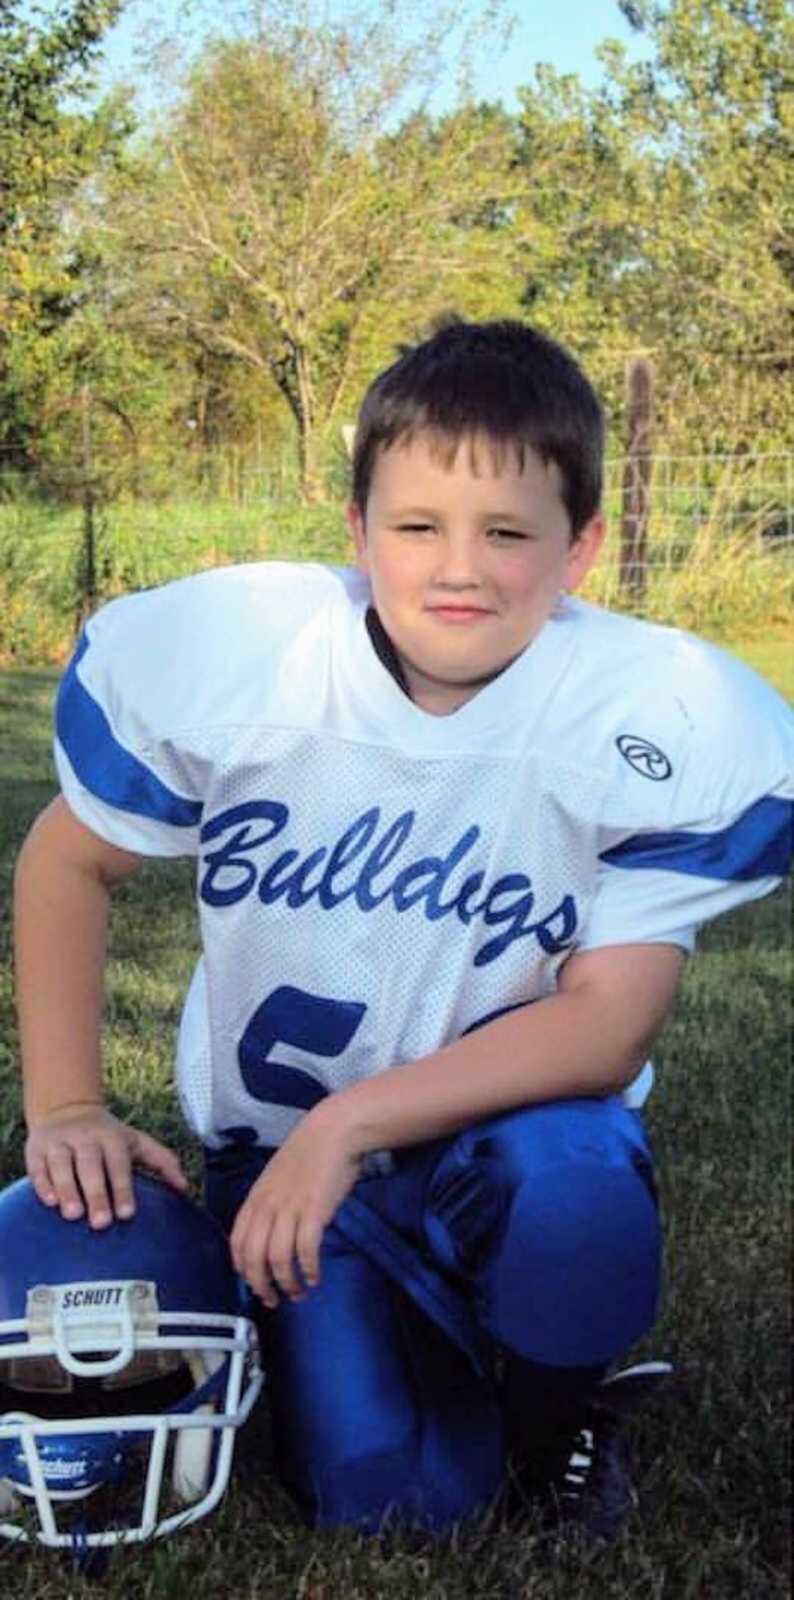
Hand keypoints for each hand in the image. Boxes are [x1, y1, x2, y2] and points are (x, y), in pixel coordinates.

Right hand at [25, 1105, 188, 1227]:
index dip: (122, 1188)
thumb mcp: (135, 1142)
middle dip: (96, 1193)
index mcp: (111, 1137)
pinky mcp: (36, 1149)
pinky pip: (37, 1166)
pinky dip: (43, 1183)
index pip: (118, 1163)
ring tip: (73, 1214)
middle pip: (90, 1164)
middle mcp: (85, 1137)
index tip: (126, 1214)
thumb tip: (185, 1187)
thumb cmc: (107, 1136)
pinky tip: (49, 1202)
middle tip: (101, 1223)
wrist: (66, 1108)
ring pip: (61, 1164)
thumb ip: (162, 1162)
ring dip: (67, 1189)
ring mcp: (59, 1142)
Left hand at [230, 1105, 362, 1308]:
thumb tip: (270, 1232)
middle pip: (253, 1258)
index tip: (254, 1283)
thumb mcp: (277, 1177)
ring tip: (298, 1294)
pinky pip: (306, 1250)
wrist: (334, 1131)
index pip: (238, 1243)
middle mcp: (268, 1206)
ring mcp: (290, 1209)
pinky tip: (315, 1277)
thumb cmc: (309, 1153)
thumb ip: (270, 1203)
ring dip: (287, 1284)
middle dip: (261, 1286)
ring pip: (278, 1260)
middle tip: (274, 1300)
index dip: (243, 1269)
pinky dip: (309, 1270)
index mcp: (256, 1198)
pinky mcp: (314, 1211)